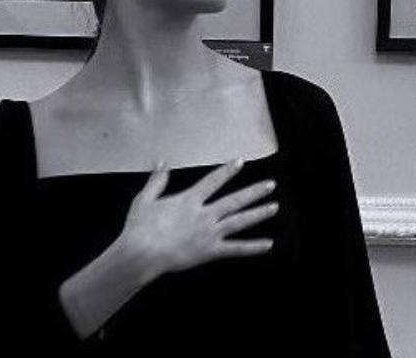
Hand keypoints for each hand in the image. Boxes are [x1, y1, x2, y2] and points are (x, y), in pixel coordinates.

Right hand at [119, 158, 278, 275]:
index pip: (213, 181)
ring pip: (240, 221)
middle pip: (234, 200)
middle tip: (271, 185)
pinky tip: (268, 244)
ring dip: (258, 213)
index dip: (227, 170)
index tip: (241, 162)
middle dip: (254, 191)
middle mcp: (204, 214)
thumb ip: (157, 181)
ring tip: (274, 207)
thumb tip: (162, 162)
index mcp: (190, 200)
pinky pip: (236, 249)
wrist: (143, 253)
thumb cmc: (140, 227)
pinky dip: (253, 247)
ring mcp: (210, 233)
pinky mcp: (210, 251)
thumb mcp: (145, 200)